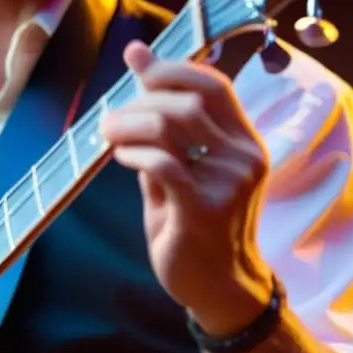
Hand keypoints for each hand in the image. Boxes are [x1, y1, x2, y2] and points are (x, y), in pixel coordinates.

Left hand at [101, 41, 274, 334]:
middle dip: (140, 101)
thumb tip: (137, 94)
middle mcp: (244, 158)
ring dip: (130, 123)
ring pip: (172, 126)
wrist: (218, 288)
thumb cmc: (196, 232)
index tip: (137, 63)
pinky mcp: (204, 209)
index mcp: (245, 144)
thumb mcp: (184, 180)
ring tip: (108, 133)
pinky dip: (134, 153)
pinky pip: (162, 164)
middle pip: (188, 101)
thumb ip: (166, 141)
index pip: (214, 86)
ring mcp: (228, 183)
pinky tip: (120, 157)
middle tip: (110, 118)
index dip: (173, 68)